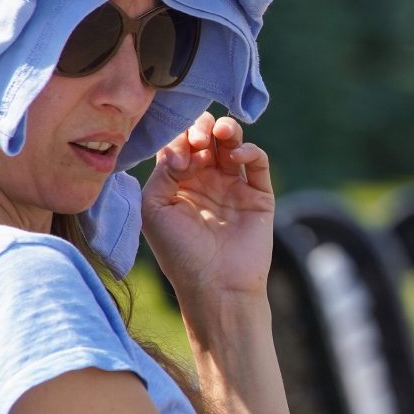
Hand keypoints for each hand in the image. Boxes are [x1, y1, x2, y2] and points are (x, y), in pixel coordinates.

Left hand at [140, 113, 273, 301]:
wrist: (216, 285)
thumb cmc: (179, 252)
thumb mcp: (154, 208)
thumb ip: (162, 172)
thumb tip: (181, 148)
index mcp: (178, 184)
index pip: (179, 145)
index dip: (179, 137)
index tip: (180, 153)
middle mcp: (206, 181)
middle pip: (206, 138)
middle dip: (201, 128)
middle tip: (199, 137)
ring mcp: (233, 186)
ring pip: (232, 143)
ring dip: (226, 129)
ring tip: (221, 132)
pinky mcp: (259, 194)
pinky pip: (257, 162)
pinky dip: (249, 149)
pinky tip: (236, 154)